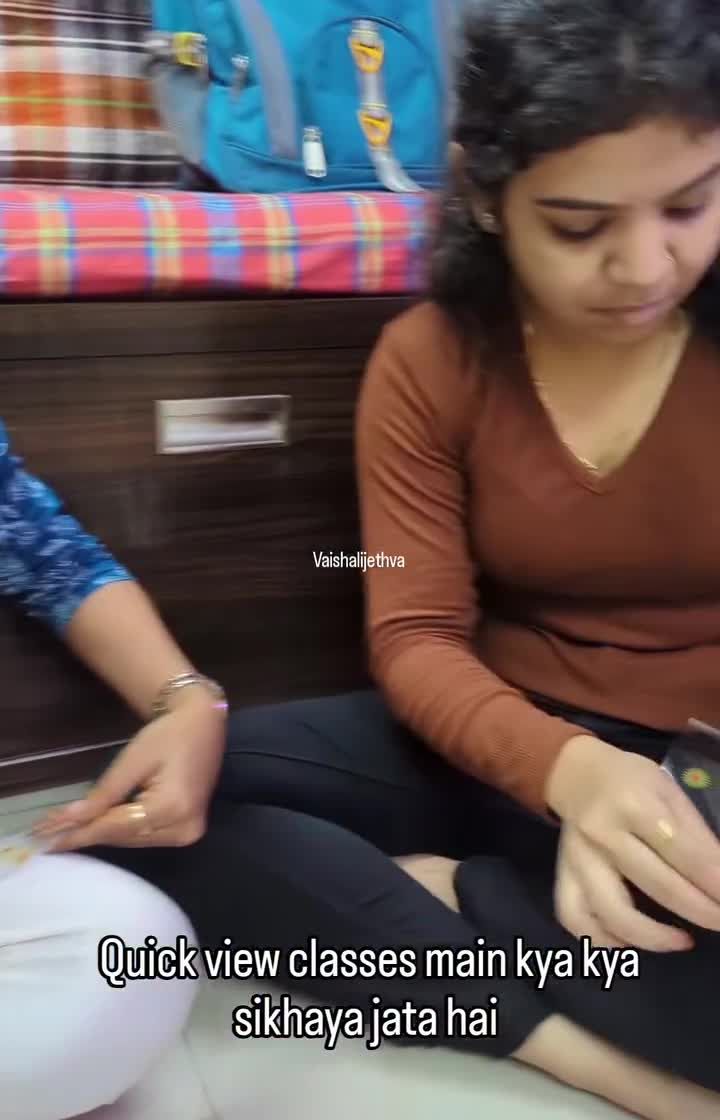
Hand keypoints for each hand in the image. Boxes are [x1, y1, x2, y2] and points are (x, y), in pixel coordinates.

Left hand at [35, 688, 225, 849]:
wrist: (203, 725)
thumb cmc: (169, 734)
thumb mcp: (133, 760)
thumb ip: (104, 795)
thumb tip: (69, 820)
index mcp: (172, 807)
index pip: (115, 826)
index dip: (79, 833)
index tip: (47, 840)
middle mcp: (183, 828)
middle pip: (124, 836)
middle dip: (86, 834)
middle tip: (49, 836)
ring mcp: (188, 832)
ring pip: (132, 839)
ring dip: (102, 834)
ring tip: (66, 834)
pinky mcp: (186, 830)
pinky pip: (145, 835)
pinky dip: (120, 831)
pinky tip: (97, 828)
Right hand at [546, 735, 719, 950]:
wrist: (573, 773)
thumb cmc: (629, 779)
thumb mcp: (668, 791)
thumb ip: (695, 834)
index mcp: (633, 804)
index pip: (682, 852)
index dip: (715, 882)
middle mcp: (602, 833)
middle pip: (657, 884)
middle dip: (700, 910)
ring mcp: (578, 858)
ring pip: (612, 912)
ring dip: (655, 937)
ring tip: (683, 940)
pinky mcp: (563, 875)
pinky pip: (575, 918)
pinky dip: (603, 940)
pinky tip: (631, 944)